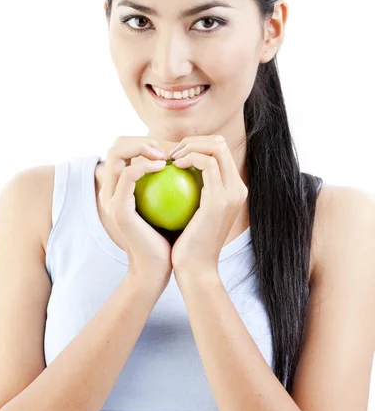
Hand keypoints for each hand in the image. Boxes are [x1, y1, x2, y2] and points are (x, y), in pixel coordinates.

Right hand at [98, 137, 172, 296]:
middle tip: (166, 150)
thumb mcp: (171, 206)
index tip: (170, 151)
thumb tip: (188, 158)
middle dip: (141, 138)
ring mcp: (110, 198)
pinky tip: (165, 166)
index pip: (123, 149)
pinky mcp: (118, 208)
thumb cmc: (170, 238)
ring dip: (141, 146)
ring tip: (165, 155)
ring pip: (116, 151)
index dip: (144, 141)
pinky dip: (146, 165)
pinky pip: (129, 174)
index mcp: (119, 188)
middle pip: (115, 144)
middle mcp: (109, 190)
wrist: (158, 269)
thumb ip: (170, 183)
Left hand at [169, 135, 247, 279]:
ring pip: (216, 147)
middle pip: (221, 143)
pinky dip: (189, 158)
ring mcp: (232, 192)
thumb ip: (191, 191)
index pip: (219, 151)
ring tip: (171, 157)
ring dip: (190, 146)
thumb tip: (175, 168)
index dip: (197, 145)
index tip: (175, 156)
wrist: (195, 270)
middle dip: (194, 140)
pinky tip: (173, 165)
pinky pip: (206, 163)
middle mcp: (238, 188)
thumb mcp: (191, 213)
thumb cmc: (186, 244)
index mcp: (233, 189)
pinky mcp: (221, 198)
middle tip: (172, 152)